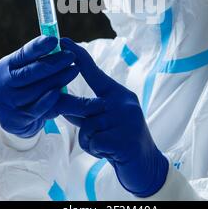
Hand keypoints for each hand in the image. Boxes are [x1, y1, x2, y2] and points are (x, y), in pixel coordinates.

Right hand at [0, 35, 79, 137]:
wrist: (16, 119)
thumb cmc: (26, 88)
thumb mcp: (27, 71)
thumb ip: (39, 60)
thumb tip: (63, 44)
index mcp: (3, 67)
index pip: (22, 55)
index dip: (38, 47)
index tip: (54, 40)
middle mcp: (0, 84)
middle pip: (29, 73)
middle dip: (53, 63)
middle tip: (71, 56)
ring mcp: (5, 104)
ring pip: (35, 90)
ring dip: (57, 79)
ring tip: (74, 70)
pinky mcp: (13, 120)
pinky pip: (35, 109)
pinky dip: (49, 99)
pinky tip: (60, 91)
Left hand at [59, 37, 168, 197]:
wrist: (146, 166)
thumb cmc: (121, 141)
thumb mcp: (104, 123)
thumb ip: (85, 112)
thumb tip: (61, 103)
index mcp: (119, 95)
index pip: (95, 72)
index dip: (78, 57)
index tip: (63, 41)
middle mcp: (124, 103)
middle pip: (84, 104)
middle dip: (69, 113)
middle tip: (65, 117)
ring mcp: (126, 120)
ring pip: (86, 127)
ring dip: (89, 140)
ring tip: (105, 145)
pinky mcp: (124, 140)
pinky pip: (92, 142)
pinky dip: (95, 151)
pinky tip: (110, 154)